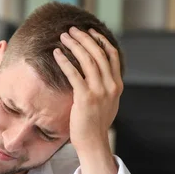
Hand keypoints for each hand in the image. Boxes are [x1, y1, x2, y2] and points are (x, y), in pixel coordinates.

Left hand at [54, 26, 122, 151]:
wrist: (93, 143)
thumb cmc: (96, 124)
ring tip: (63, 37)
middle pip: (99, 53)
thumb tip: (99, 75)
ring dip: (74, 45)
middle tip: (72, 30)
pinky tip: (57, 54)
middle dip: (85, 38)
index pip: (112, 55)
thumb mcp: (107, 103)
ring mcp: (99, 91)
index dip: (100, 40)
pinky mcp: (85, 98)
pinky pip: (74, 74)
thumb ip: (105, 87)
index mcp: (117, 85)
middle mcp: (111, 86)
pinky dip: (65, 61)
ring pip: (88, 60)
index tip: (90, 32)